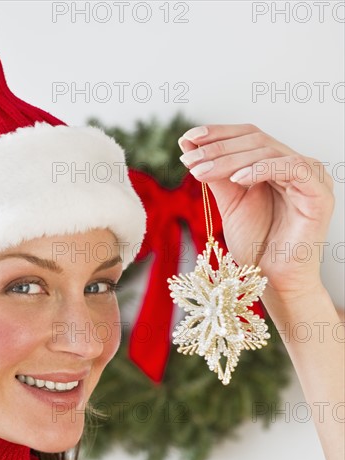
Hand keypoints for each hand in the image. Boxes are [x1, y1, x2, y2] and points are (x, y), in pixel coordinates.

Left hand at [178, 124, 334, 296]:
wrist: (274, 279)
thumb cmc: (256, 244)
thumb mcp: (229, 203)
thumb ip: (215, 174)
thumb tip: (188, 146)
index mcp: (277, 164)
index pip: (248, 136)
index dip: (218, 133)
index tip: (187, 139)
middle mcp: (296, 165)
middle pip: (256, 140)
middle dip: (217, 149)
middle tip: (189, 161)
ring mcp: (311, 177)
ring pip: (268, 151)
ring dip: (229, 159)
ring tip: (201, 172)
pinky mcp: (319, 193)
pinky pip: (291, 168)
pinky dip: (261, 169)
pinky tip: (236, 179)